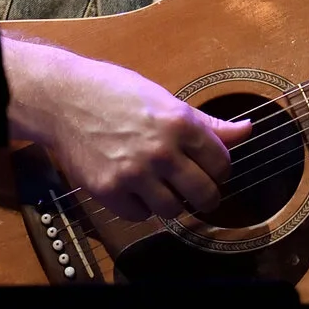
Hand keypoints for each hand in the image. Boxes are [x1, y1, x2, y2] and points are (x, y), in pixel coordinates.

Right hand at [32, 50, 253, 221]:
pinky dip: (140, 207)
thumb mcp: (164, 99)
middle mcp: (161, 150)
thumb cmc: (113, 92)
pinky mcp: (109, 190)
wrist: (61, 99)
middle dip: (203, 196)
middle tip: (192, 189)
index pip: (222, 164)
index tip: (208, 169)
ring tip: (159, 185)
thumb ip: (207, 123)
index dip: (218, 170)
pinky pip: (140, 216)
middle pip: (205, 195)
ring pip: (173, 210)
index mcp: (180, 123)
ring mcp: (134, 173)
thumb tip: (247, 130)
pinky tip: (133, 188)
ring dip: (170, 202)